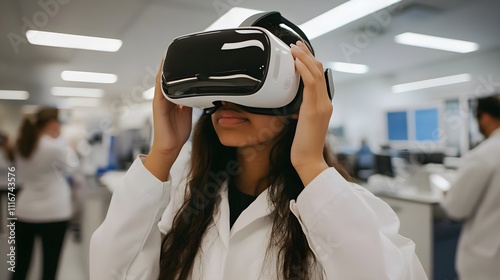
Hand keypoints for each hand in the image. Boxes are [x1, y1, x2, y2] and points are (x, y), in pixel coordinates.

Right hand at [144, 60, 191, 180]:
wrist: (170, 147)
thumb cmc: (178, 132)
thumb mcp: (189, 112)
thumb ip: (192, 100)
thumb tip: (201, 91)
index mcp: (172, 98)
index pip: (175, 79)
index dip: (178, 68)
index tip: (185, 56)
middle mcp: (165, 97)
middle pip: (168, 77)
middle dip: (171, 64)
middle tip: (178, 49)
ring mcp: (160, 101)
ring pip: (162, 80)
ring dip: (165, 68)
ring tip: (169, 54)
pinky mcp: (158, 106)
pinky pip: (160, 90)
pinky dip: (161, 80)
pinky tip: (164, 71)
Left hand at [290, 41, 330, 185]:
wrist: (309, 160)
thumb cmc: (303, 145)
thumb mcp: (303, 122)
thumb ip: (302, 109)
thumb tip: (293, 101)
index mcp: (324, 105)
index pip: (320, 77)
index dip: (311, 62)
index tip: (300, 52)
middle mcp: (325, 103)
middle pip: (320, 71)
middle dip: (307, 55)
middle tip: (296, 44)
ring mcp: (321, 105)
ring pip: (316, 74)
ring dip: (304, 58)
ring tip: (294, 48)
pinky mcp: (313, 110)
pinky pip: (311, 84)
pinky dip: (304, 70)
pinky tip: (296, 62)